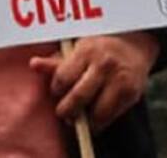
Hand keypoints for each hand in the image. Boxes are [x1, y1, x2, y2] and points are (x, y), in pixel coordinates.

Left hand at [29, 33, 158, 130]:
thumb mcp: (77, 49)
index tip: (56, 93)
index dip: (56, 90)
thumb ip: (56, 61)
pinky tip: (94, 118)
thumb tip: (33, 65)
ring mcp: (119, 80)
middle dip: (67, 110)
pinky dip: (100, 122)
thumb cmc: (98, 48)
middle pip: (78, 97)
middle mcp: (103, 65)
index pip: (63, 78)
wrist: (133, 44)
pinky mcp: (131, 93)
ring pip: (96, 112)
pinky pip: (111, 116)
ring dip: (84, 120)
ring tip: (78, 117)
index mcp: (86, 51)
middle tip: (63, 113)